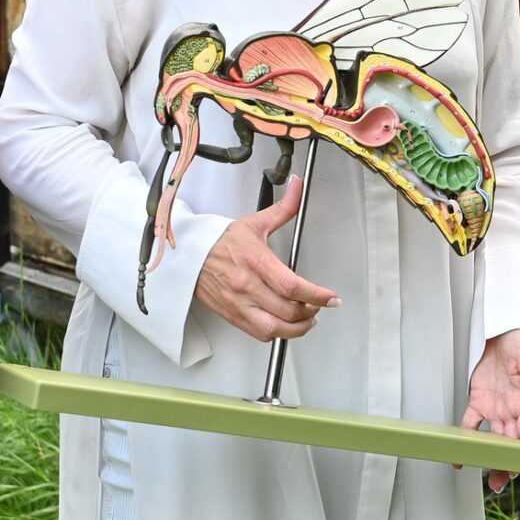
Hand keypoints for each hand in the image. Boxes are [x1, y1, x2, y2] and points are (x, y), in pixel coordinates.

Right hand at [195, 179, 340, 342]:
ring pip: (274, 328)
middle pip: (287, 310)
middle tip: (320, 305)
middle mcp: (247, 285)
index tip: (331, 298)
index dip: (317, 295)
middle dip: (311, 311)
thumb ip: (284, 208)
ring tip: (308, 319)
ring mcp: (239, 303)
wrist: (189, 254)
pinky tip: (286, 324)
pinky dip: (277, 333)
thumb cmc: (220, 241)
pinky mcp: (232, 315)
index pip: (292, 285)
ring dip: (297, 328)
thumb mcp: (255, 222)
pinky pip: (259, 333)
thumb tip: (298, 186)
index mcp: (256, 261)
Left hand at [461, 329, 519, 492]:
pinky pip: (472, 423)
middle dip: (507, 463)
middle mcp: (513, 410)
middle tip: (499, 483)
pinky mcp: (480, 401)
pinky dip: (465, 438)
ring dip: (490, 458)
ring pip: (493, 440)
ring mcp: (496, 408)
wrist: (503, 329)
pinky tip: (460, 455)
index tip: (518, 467)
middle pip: (511, 443)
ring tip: (487, 479)